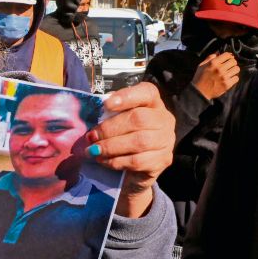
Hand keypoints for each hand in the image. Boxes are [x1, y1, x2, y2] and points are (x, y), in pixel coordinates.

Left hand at [86, 82, 175, 217]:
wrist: (139, 166)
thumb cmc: (125, 135)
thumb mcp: (120, 119)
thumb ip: (111, 113)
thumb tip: (95, 113)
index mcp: (153, 103)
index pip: (146, 92)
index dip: (127, 96)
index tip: (106, 104)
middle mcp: (164, 120)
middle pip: (139, 119)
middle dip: (110, 129)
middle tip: (91, 136)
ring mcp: (166, 141)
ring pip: (138, 142)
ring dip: (110, 147)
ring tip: (93, 151)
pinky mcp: (162, 161)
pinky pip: (137, 161)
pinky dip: (116, 161)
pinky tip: (103, 160)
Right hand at [192, 53, 239, 99]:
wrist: (199, 92)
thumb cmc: (199, 78)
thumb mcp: (201, 65)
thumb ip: (209, 58)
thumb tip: (218, 53)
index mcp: (213, 63)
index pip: (228, 55)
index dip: (228, 56)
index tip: (227, 59)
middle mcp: (220, 69)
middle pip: (234, 61)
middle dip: (232, 63)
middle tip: (229, 66)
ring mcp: (224, 77)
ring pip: (236, 69)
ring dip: (233, 70)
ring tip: (229, 72)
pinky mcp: (227, 84)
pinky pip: (236, 78)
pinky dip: (233, 78)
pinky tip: (229, 79)